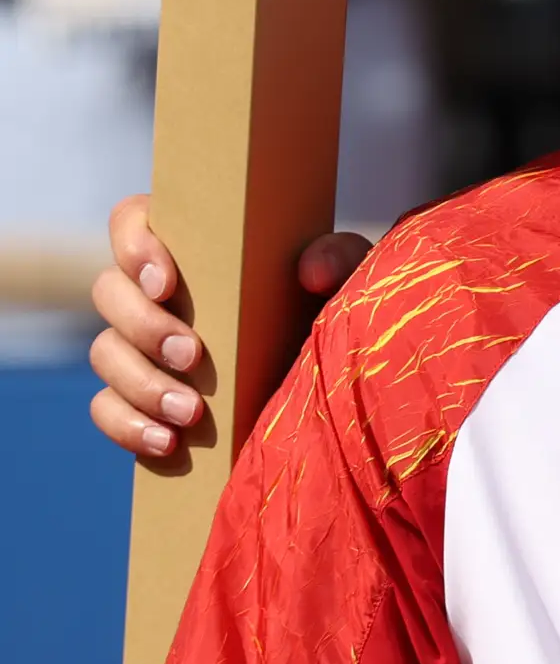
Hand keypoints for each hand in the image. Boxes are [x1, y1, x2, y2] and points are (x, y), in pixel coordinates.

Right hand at [87, 195, 371, 461]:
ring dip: (141, 383)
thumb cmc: (334, 309)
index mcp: (192, 248)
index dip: (133, 245)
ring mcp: (141, 347)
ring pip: (105, 354)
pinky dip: (128, 426)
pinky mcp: (141, 397)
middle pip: (110, 292)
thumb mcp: (351, 278)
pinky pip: (107, 410)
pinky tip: (168, 442)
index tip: (166, 282)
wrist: (336, 378)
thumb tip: (311, 269)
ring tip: (191, 412)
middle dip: (144, 326)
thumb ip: (339, 258)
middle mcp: (154, 293)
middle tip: (193, 355)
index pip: (132, 221)